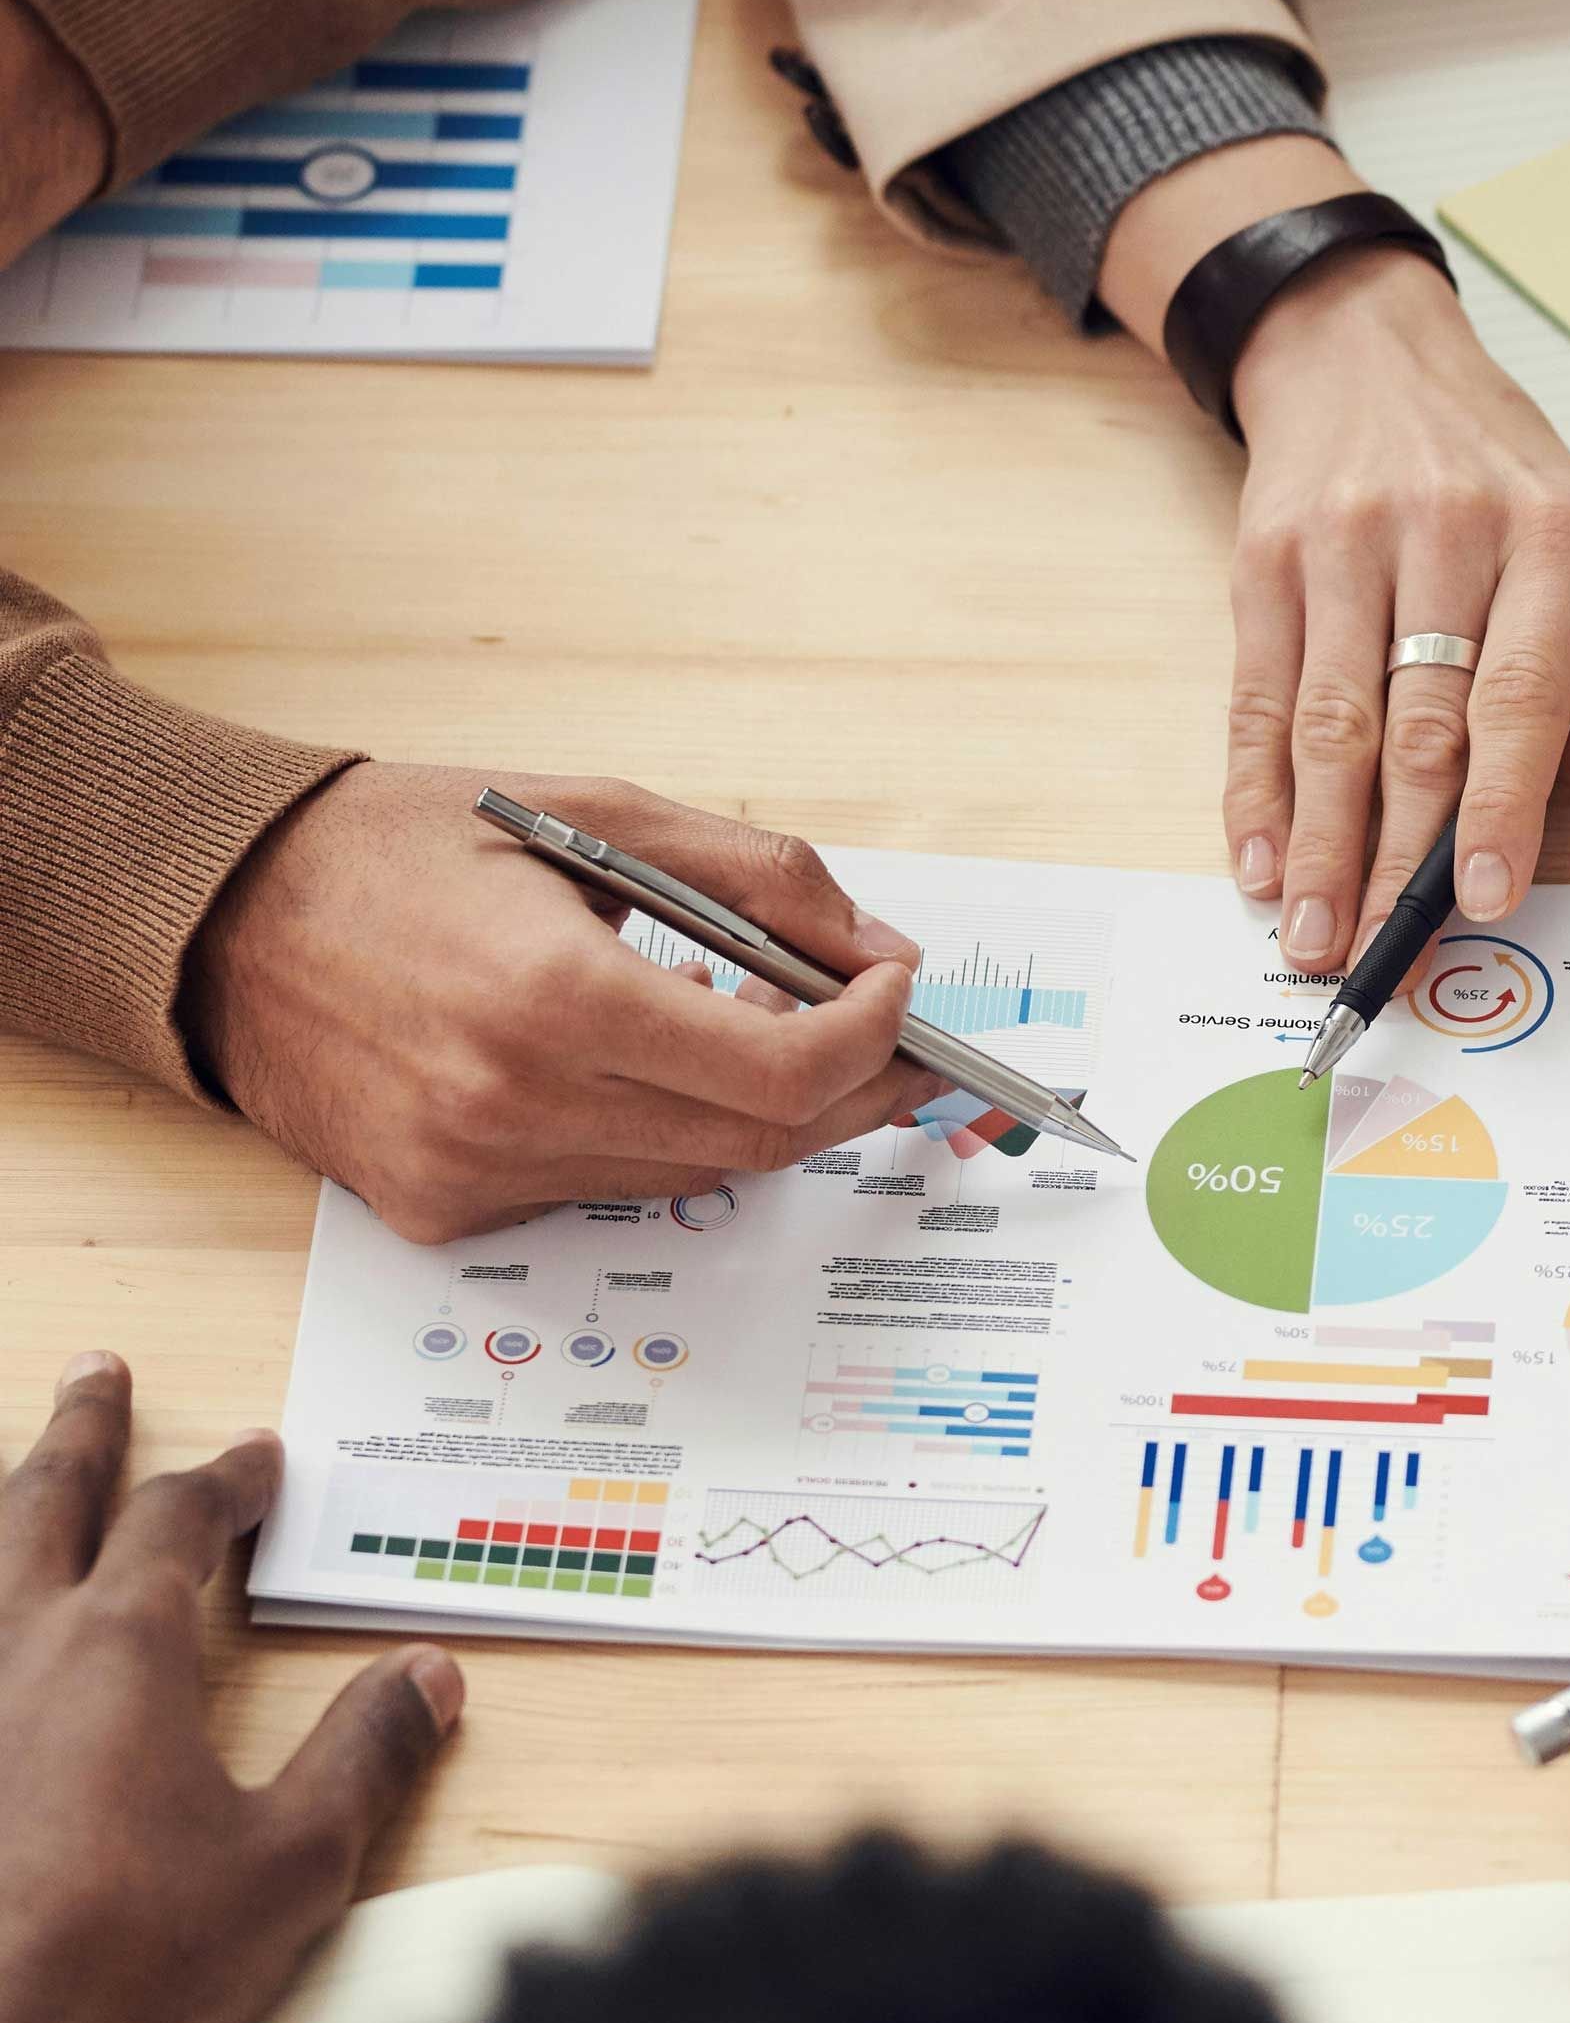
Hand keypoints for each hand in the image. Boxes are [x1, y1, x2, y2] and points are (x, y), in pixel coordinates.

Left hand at [0, 1351, 461, 2022]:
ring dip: (6, 1496)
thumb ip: (365, 1759)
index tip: (255, 1458)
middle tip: (96, 1371)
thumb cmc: (110, 1966)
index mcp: (119, 1651)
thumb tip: (431, 1677)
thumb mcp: (285, 1869)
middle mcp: (12, 1647)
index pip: (180, 1522)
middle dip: (83, 1430)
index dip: (225, 1481)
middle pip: (45, 1499)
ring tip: (14, 1464)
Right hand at [183, 763, 940, 1241]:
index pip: (781, 1073)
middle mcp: (513, 1108)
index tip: (897, 992)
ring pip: (692, 1175)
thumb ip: (759, 878)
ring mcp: (474, 1176)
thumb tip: (877, 951)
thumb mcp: (595, 810)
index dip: (872, 1039)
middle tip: (892, 1038)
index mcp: (553, 997)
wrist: (219, 915)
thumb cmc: (401, 846)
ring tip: (774, 1030)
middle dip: (852, 1089)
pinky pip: (606, 1190)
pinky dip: (661, 1133)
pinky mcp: (444, 1212)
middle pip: (758, 1142)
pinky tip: (654, 1065)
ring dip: (762, 1111)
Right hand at [1095, 136, 1569, 984]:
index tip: (1486, 899)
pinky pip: (1258, 697)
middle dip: (1392, 856)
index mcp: (1552, 539)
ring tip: (1310, 934)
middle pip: (1415, 728)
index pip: (1522, 697)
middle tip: (1377, 952)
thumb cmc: (1493, 473)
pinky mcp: (1265, 564)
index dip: (1502, 808)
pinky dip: (1254, 789)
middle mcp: (1447, 537)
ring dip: (1317, 845)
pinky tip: (1259, 859)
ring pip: (1329, 725)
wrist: (1365, 355)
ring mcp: (1343, 546)